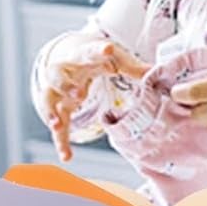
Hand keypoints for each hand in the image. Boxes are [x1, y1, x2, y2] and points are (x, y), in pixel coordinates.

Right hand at [39, 34, 147, 162]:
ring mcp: (58, 90)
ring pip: (48, 98)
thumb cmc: (95, 57)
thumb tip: (158, 73)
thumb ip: (134, 67)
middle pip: (58, 75)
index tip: (106, 49)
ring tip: (56, 124)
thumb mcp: (115, 59)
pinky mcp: (57, 108)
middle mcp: (65, 72)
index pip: (89, 51)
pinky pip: (57, 125)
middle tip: (79, 95)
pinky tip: (67, 156)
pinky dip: (61, 141)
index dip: (97, 51)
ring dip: (52, 111)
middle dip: (66, 85)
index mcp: (83, 55)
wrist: (70, 55)